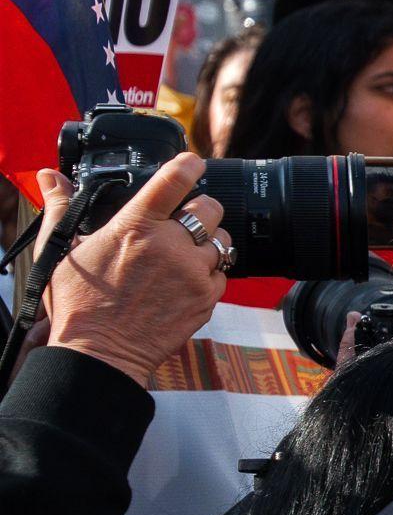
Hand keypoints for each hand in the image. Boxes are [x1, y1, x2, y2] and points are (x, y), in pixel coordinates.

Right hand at [39, 155, 227, 381]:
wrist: (102, 352)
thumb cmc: (79, 303)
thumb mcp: (62, 251)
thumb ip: (62, 209)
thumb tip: (49, 178)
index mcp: (136, 226)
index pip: (173, 180)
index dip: (188, 165)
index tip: (193, 162)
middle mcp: (171, 245)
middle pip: (210, 208)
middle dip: (201, 210)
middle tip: (184, 221)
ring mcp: (193, 272)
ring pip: (222, 241)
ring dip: (207, 244)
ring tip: (182, 256)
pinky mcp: (207, 298)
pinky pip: (222, 274)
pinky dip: (209, 274)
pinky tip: (184, 282)